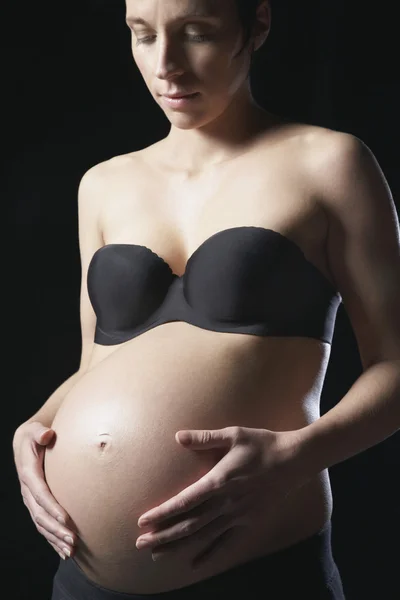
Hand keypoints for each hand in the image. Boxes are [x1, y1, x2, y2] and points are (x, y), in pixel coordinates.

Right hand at [13, 422, 77, 559]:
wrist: (25, 442)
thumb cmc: (34, 435)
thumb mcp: (35, 430)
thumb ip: (41, 433)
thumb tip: (48, 434)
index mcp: (28, 473)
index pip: (40, 493)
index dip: (52, 507)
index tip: (66, 519)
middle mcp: (28, 490)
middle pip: (41, 515)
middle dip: (56, 530)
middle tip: (73, 541)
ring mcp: (30, 500)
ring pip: (41, 524)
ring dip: (55, 539)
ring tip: (71, 551)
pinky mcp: (35, 505)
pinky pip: (43, 526)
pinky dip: (52, 539)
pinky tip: (64, 551)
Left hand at [136, 426, 305, 569]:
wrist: (294, 459)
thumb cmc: (261, 443)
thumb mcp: (233, 435)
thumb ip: (205, 438)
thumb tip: (178, 437)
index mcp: (219, 480)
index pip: (184, 501)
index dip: (162, 513)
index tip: (142, 521)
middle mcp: (226, 502)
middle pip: (189, 524)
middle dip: (163, 535)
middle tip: (140, 544)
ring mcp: (239, 515)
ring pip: (203, 536)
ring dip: (179, 546)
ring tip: (157, 554)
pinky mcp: (250, 521)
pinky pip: (228, 543)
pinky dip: (211, 555)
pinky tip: (195, 564)